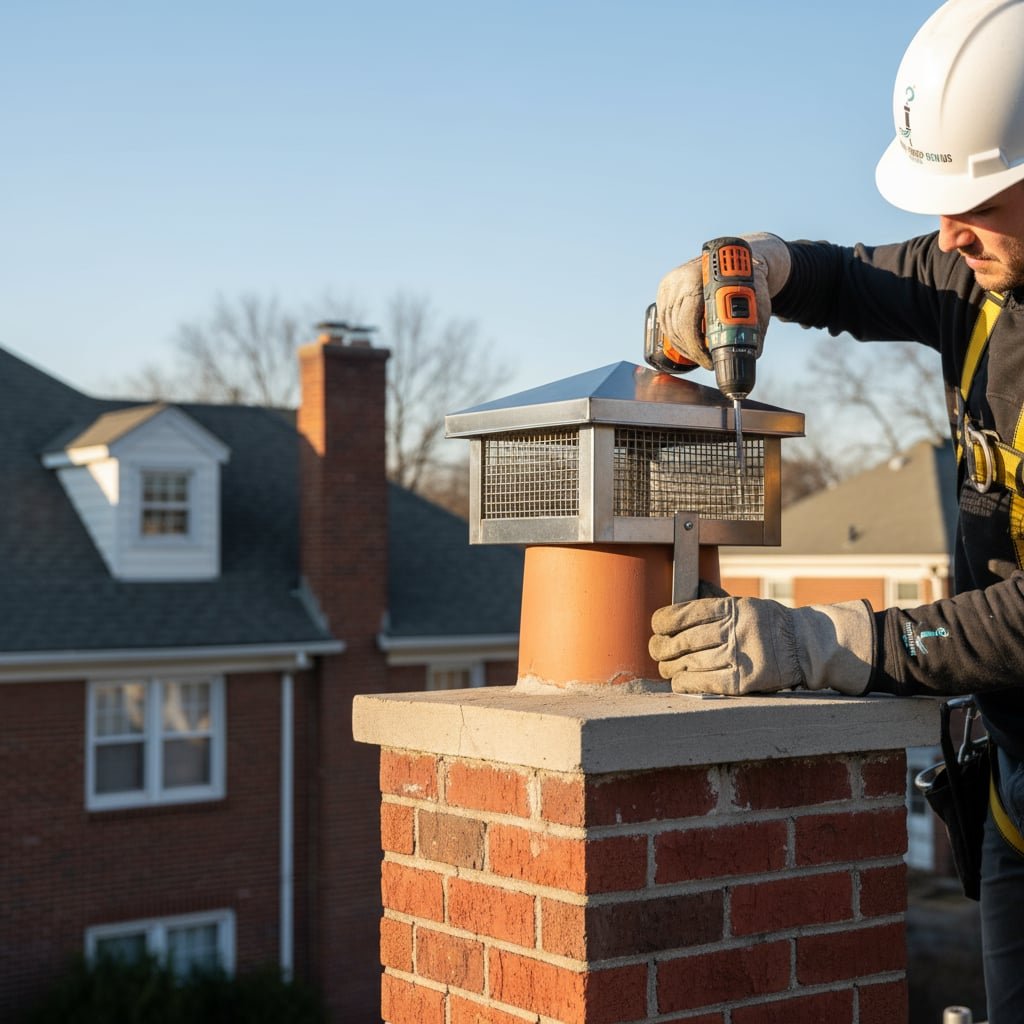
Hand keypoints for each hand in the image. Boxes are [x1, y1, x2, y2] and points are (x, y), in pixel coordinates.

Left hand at [649, 596, 873, 696]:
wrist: (805, 647)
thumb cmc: (770, 624)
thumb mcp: (745, 604)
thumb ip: (717, 600)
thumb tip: (692, 586)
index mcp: (731, 608)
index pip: (685, 613)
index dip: (663, 621)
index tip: (656, 626)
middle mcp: (733, 630)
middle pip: (681, 641)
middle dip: (661, 647)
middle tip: (656, 650)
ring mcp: (738, 657)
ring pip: (688, 663)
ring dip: (670, 667)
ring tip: (666, 667)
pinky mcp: (743, 681)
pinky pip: (703, 683)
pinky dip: (685, 683)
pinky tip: (679, 681)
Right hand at [655, 233, 791, 369]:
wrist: (737, 258)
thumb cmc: (749, 281)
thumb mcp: (758, 301)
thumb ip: (755, 327)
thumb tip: (752, 354)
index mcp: (699, 278)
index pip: (688, 321)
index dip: (697, 346)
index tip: (710, 359)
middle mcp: (679, 279)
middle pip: (677, 327)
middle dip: (692, 350)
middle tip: (708, 362)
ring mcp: (669, 285)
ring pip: (669, 327)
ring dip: (683, 347)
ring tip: (701, 356)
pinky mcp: (664, 292)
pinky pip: (665, 323)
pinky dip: (676, 337)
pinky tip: (689, 345)